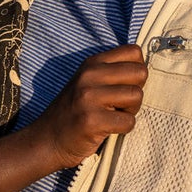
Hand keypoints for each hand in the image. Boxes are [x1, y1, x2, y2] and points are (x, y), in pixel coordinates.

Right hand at [26, 44, 147, 168]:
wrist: (47, 139)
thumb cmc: (74, 111)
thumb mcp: (88, 82)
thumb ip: (112, 72)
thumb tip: (144, 69)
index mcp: (92, 63)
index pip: (134, 52)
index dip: (136, 70)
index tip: (124, 85)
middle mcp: (89, 75)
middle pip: (140, 73)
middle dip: (136, 91)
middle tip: (120, 104)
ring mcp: (89, 97)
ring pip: (136, 96)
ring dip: (130, 111)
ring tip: (112, 116)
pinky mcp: (91, 120)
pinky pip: (128, 122)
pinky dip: (123, 129)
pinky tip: (107, 129)